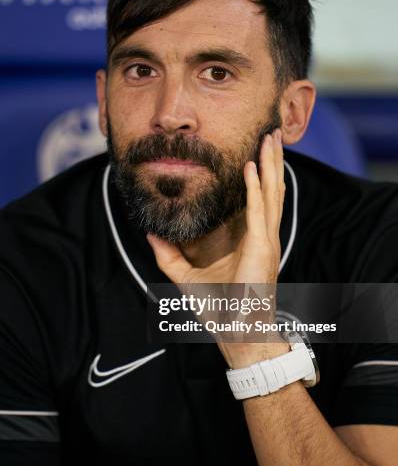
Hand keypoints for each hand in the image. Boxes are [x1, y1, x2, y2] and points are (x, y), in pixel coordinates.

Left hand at [146, 129, 287, 367]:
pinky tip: (252, 167)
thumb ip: (168, 256)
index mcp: (252, 239)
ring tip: (271, 139)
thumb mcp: (186, 278)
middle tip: (272, 132)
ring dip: (271, 164)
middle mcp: (263, 235)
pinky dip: (256, 188)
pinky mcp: (261, 247)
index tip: (259, 151)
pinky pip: (259, 211)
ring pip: (271, 193)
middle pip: (271, 189)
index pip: (260, 199)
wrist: (237, 333)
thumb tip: (149, 235)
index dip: (261, 174)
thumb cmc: (220, 309)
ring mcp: (265, 240)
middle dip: (272, 160)